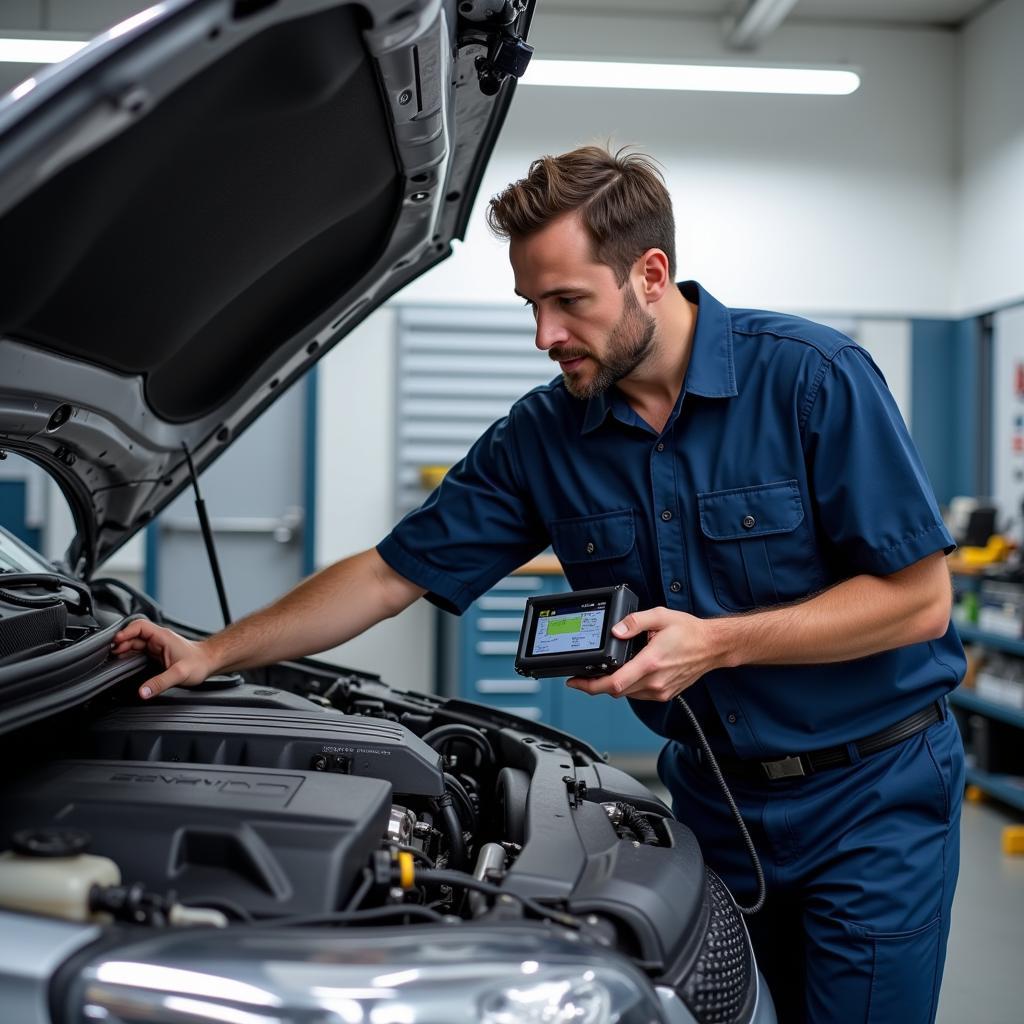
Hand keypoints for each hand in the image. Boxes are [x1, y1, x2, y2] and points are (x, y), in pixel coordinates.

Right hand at [111, 619, 216, 698]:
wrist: (209, 662)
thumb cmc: (199, 663)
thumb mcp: (180, 674)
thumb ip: (160, 682)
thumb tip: (143, 692)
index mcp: (162, 637)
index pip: (139, 626)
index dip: (125, 633)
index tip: (115, 643)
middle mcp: (158, 639)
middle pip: (133, 635)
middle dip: (121, 643)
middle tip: (111, 655)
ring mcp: (157, 646)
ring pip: (135, 643)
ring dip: (124, 649)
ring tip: (113, 658)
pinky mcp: (156, 653)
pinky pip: (139, 651)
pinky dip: (130, 655)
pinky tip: (124, 662)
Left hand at [566, 607, 721, 701]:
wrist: (713, 646)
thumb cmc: (689, 632)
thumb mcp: (660, 616)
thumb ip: (635, 621)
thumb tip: (616, 630)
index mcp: (651, 663)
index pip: (614, 683)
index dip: (591, 685)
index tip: (575, 682)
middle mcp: (655, 681)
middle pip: (616, 691)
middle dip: (597, 684)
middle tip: (583, 675)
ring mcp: (660, 690)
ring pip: (626, 694)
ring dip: (614, 685)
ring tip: (608, 670)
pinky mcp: (664, 694)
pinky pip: (638, 694)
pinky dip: (628, 685)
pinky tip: (629, 672)